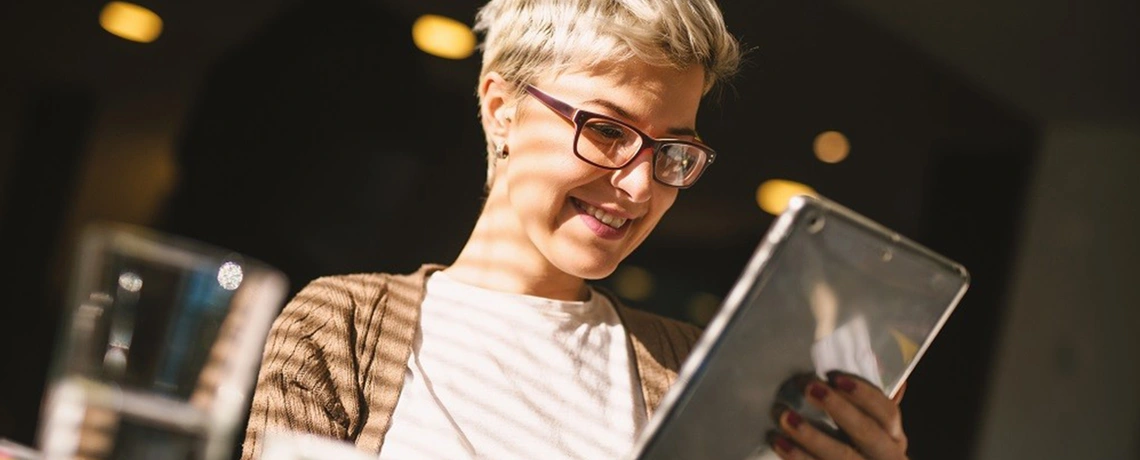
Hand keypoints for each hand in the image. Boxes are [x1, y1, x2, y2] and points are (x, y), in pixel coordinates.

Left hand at [770, 372, 907, 459]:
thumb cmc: (861, 446)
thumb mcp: (870, 427)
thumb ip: (864, 402)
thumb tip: (862, 363)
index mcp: (894, 437)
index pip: (887, 412)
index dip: (863, 393)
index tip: (835, 376)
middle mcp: (885, 456)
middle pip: (866, 432)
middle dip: (837, 408)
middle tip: (808, 387)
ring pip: (839, 456)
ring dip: (809, 435)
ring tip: (784, 416)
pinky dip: (796, 456)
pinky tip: (777, 440)